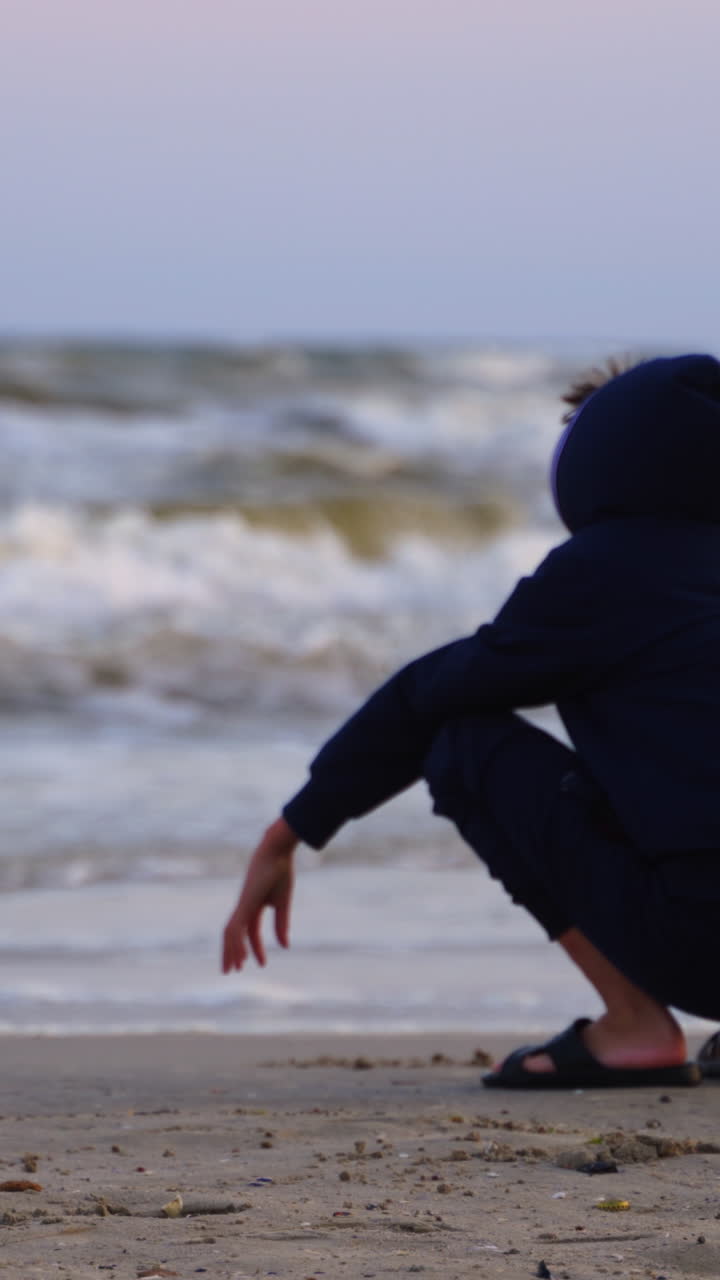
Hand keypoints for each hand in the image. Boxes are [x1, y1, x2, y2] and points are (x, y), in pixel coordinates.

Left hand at [221, 817, 297, 972]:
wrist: (277, 850)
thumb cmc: (281, 871)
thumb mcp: (283, 903)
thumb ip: (282, 924)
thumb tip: (285, 946)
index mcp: (254, 905)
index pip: (251, 931)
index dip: (255, 948)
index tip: (262, 964)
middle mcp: (244, 906)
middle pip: (233, 934)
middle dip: (232, 952)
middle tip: (231, 970)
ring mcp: (242, 904)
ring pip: (230, 933)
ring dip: (230, 951)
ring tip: (233, 968)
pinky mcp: (244, 902)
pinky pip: (235, 926)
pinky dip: (236, 942)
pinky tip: (239, 955)